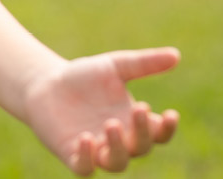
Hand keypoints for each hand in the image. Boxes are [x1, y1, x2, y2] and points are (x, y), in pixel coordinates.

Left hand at [24, 48, 179, 175]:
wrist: (45, 83)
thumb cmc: (83, 77)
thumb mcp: (114, 66)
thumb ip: (144, 63)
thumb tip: (177, 55)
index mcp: (133, 121)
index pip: (159, 133)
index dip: (167, 128)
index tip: (170, 113)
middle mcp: (119, 140)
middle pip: (141, 147)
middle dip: (142, 131)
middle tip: (138, 107)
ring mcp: (96, 150)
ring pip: (116, 163)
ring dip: (118, 148)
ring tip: (111, 124)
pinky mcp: (72, 154)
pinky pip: (84, 167)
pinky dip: (87, 158)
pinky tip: (85, 138)